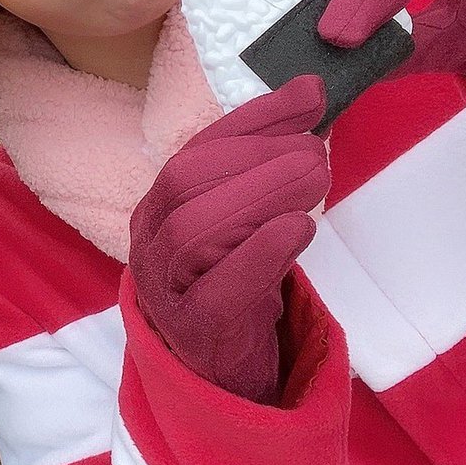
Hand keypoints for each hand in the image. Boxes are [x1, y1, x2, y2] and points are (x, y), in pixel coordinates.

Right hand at [129, 76, 330, 403]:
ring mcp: (165, 288)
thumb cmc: (236, 284)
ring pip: (194, 230)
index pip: (197, 149)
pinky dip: (260, 253)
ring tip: (316, 180)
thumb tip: (310, 91)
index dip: (253, 120)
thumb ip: (270, 160)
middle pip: (186, 182)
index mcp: (158, 207)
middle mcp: (149, 241)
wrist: (220, 373)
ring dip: (260, 194)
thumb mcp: (250, 218)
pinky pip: (219, 290)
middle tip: (316, 150)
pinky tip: (300, 229)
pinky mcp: (195, 330)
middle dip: (255, 154)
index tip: (310, 97)